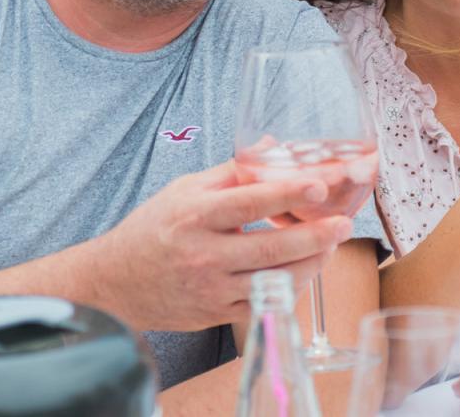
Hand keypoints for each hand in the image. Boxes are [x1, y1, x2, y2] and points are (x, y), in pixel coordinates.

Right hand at [94, 159, 352, 330]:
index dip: (287, 193)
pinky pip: (265, 303)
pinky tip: (305, 270)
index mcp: (196, 215)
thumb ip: (231, 171)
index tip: (320, 186)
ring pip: (274, 281)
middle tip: (344, 224)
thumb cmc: (153, 229)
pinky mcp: (217, 314)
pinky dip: (290, 287)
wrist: (116, 282)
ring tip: (331, 244)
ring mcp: (211, 289)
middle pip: (270, 248)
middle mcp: (203, 254)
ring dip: (311, 263)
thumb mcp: (185, 190)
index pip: (249, 202)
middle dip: (315, 236)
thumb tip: (272, 145)